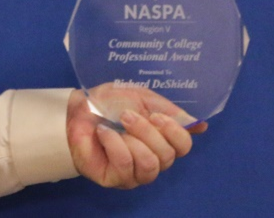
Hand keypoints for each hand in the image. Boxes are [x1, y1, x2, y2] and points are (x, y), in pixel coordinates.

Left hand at [66, 86, 207, 188]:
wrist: (75, 109)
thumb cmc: (107, 102)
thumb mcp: (139, 96)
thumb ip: (167, 109)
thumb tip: (200, 125)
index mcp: (161, 139)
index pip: (183, 146)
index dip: (175, 132)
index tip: (157, 116)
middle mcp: (153, 159)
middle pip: (167, 155)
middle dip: (146, 131)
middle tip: (126, 115)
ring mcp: (135, 172)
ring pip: (150, 164)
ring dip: (132, 139)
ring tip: (115, 125)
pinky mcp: (116, 179)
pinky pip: (125, 165)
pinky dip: (114, 144)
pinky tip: (103, 134)